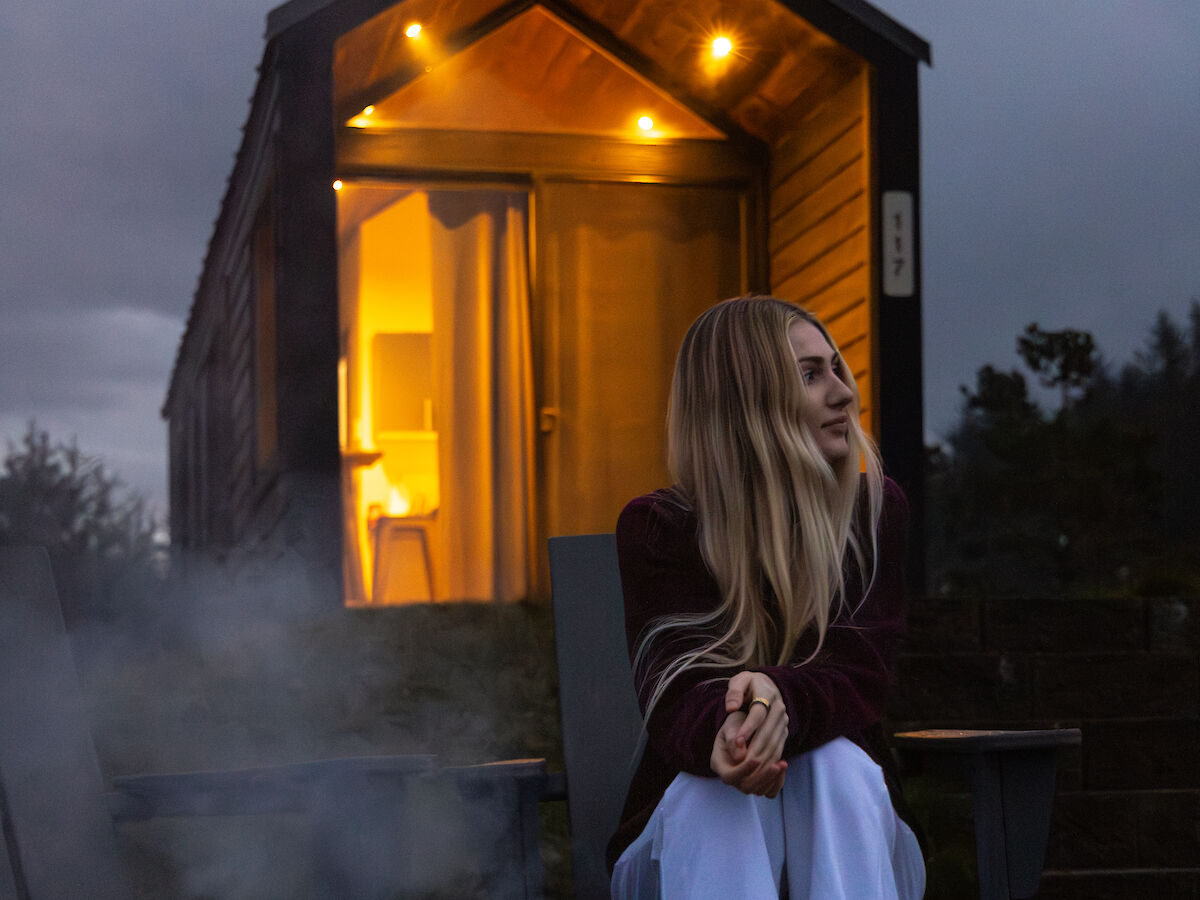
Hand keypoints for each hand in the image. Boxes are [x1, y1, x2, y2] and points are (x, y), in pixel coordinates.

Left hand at [709, 671, 788, 796]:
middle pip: (768, 731)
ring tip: (748, 768)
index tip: (737, 741)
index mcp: (768, 693)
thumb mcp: (739, 681)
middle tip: (741, 761)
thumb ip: (734, 692)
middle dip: (755, 747)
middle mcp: (779, 708)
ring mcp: (784, 720)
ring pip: (775, 742)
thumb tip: (731, 708)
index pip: (758, 713)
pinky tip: (759, 769)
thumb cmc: (748, 684)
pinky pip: (778, 747)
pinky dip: (769, 759)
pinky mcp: (784, 731)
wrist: (767, 685)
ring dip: (763, 756)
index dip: (748, 728)